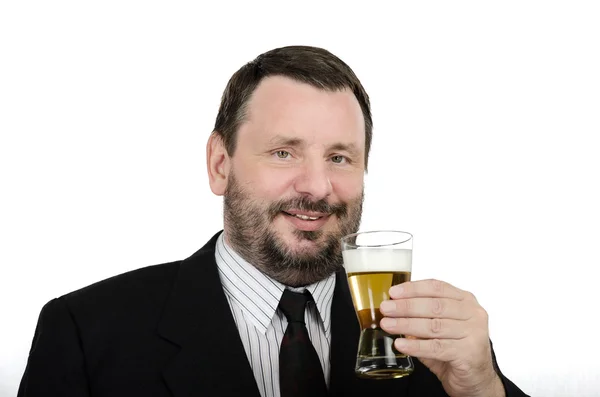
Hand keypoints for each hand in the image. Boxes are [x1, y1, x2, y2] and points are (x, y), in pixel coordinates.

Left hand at [379, 279, 504, 396]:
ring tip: (388, 325)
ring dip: (406, 324)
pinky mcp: (469, 353)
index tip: (393, 293)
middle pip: (435, 305)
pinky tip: (401, 344)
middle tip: (386, 308)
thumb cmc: (455, 349)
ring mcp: (474, 333)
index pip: (437, 287)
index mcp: (465, 300)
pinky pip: (437, 347)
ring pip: (434, 326)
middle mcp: (473, 314)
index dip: (413, 289)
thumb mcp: (438, 327)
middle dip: (406, 306)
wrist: (475, 379)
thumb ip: (422, 316)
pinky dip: (416, 346)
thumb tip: (393, 307)